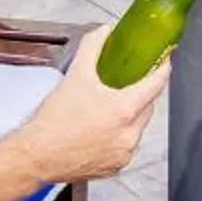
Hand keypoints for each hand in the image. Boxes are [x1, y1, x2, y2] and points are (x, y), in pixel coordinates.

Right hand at [23, 30, 169, 181]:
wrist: (37, 156)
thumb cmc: (54, 122)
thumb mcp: (75, 76)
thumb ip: (92, 48)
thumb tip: (102, 33)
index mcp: (124, 110)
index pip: (155, 85)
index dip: (163, 70)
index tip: (164, 62)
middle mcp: (128, 135)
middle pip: (147, 107)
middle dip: (141, 94)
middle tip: (127, 85)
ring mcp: (123, 154)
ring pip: (136, 128)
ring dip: (129, 117)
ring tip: (107, 109)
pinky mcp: (115, 167)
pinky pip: (125, 147)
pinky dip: (119, 136)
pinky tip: (101, 130)